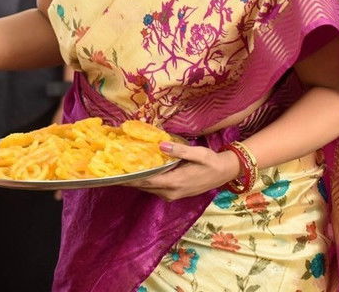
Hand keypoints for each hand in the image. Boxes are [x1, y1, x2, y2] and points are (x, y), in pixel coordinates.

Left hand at [119, 142, 239, 200]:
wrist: (225, 173)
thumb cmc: (212, 162)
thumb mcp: (198, 153)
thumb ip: (179, 150)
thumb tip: (160, 145)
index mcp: (175, 182)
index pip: (147, 181)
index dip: (131, 178)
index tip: (116, 173)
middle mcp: (171, 192)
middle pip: (145, 187)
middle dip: (129, 180)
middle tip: (113, 169)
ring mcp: (173, 194)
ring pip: (149, 189)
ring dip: (136, 182)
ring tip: (121, 171)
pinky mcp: (175, 193)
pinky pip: (155, 189)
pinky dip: (145, 182)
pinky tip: (139, 173)